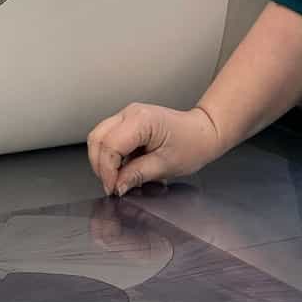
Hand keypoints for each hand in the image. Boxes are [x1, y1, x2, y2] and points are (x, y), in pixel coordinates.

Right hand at [87, 103, 222, 196]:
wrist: (203, 133)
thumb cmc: (192, 144)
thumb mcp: (166, 165)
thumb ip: (137, 175)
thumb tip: (117, 185)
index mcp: (142, 120)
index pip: (110, 146)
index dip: (107, 170)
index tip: (113, 188)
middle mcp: (130, 113)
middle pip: (98, 138)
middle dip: (100, 165)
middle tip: (112, 186)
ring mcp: (127, 116)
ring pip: (99, 138)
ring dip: (103, 161)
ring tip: (116, 179)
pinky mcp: (127, 123)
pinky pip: (108, 138)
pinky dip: (109, 156)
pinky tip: (122, 168)